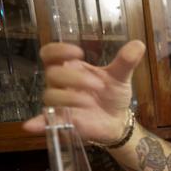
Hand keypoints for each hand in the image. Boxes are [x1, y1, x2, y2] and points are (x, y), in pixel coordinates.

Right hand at [23, 40, 145, 142]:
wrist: (117, 120)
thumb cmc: (112, 94)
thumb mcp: (121, 77)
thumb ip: (126, 62)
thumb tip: (138, 44)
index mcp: (71, 67)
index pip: (51, 53)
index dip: (59, 50)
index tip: (79, 52)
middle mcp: (60, 84)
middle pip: (52, 74)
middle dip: (74, 78)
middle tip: (97, 85)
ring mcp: (59, 103)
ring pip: (50, 96)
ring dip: (68, 97)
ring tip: (89, 101)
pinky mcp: (61, 121)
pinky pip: (43, 122)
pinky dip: (38, 123)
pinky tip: (32, 126)